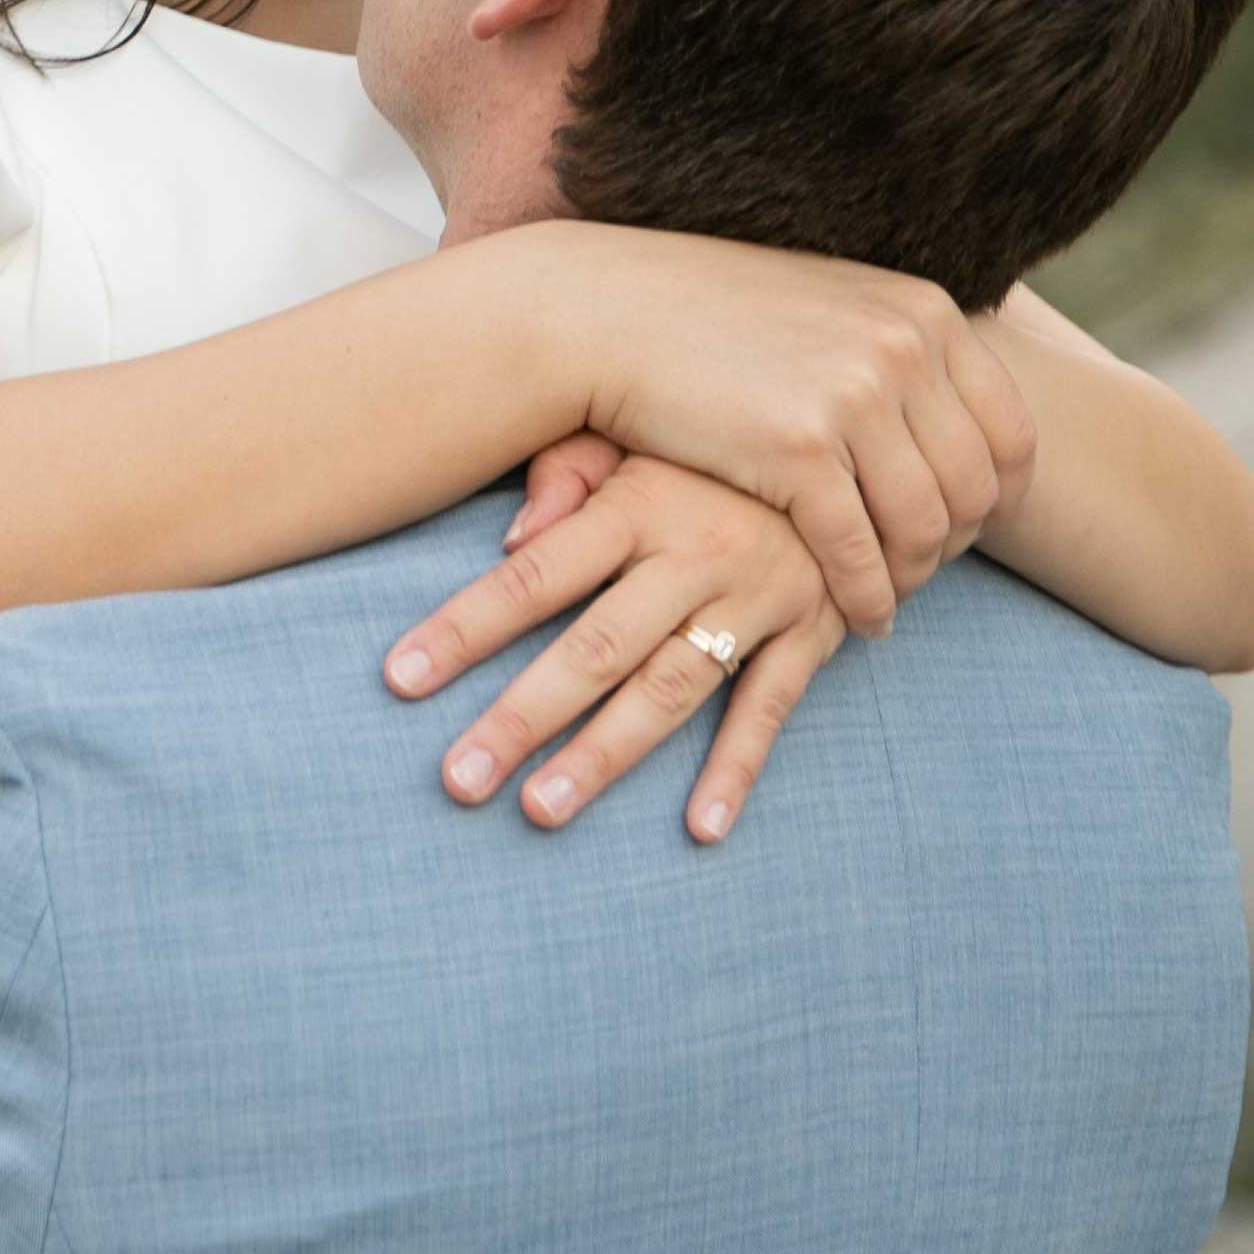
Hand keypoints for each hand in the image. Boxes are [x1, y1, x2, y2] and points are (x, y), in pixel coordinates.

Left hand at [386, 445, 850, 841]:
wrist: (854, 428)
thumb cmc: (712, 437)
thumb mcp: (638, 426)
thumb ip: (568, 468)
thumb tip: (510, 540)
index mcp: (641, 500)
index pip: (536, 574)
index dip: (466, 627)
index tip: (400, 678)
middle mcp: (696, 553)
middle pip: (595, 647)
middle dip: (522, 716)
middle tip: (458, 779)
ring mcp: (758, 596)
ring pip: (671, 687)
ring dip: (605, 754)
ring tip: (540, 810)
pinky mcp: (812, 630)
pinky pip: (772, 708)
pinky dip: (738, 769)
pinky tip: (702, 827)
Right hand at [545, 228, 1035, 635]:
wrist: (608, 313)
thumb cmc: (711, 318)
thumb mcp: (831, 310)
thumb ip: (898, 353)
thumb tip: (956, 416)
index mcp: (925, 311)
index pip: (1011, 431)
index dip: (1000, 498)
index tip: (971, 533)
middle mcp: (905, 347)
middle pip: (976, 487)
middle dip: (955, 547)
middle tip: (920, 575)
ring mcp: (856, 396)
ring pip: (925, 527)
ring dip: (910, 579)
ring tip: (886, 599)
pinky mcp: (800, 450)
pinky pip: (860, 553)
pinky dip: (865, 598)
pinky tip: (855, 618)